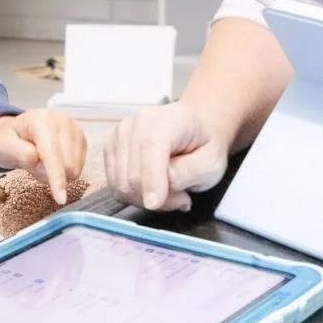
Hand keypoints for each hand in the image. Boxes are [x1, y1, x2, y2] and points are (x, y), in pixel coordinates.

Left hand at [0, 109, 87, 204]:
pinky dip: (64, 171)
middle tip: (33, 164)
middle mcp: (64, 121)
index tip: (60, 199)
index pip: (53, 153)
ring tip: (42, 161)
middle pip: (68, 164)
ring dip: (56, 174)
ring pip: (75, 168)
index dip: (56, 177)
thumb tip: (36, 159)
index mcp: (43, 119)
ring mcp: (76, 129)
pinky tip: (53, 160)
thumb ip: (18, 153)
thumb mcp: (3, 145)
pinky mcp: (82, 140)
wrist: (18, 130)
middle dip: (49, 174)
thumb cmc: (9, 139)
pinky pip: (79, 168)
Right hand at [104, 102, 227, 211]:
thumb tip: (166, 181)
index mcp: (168, 119)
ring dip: (145, 199)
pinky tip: (153, 190)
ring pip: (121, 183)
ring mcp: (119, 135)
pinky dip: (133, 196)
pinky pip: (115, 185)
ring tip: (170, 194)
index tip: (156, 204)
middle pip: (132, 172)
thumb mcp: (212, 162)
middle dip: (155, 197)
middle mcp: (137, 122)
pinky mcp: (110, 149)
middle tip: (182, 200)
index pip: (150, 147)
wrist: (191, 132)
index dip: (150, 179)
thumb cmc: (203, 147)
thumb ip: (190, 171)